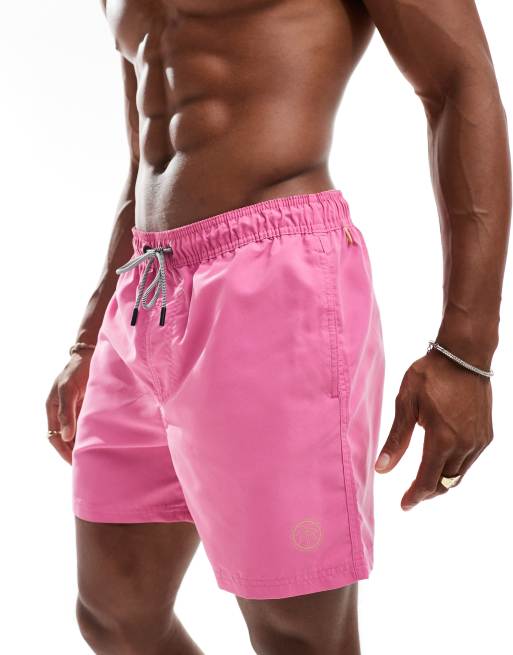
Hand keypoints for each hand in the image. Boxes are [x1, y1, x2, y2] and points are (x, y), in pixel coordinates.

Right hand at [45, 351, 93, 463]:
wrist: (91, 354)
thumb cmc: (77, 370)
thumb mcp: (69, 389)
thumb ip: (67, 412)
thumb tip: (66, 437)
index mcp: (53, 408)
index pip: (54, 436)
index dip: (63, 451)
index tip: (73, 463)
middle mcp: (62, 411)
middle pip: (65, 438)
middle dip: (73, 452)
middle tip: (86, 466)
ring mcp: (74, 409)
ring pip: (76, 433)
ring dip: (82, 445)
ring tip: (94, 458)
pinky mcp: (86, 406)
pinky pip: (86, 425)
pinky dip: (90, 434)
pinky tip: (100, 443)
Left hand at [374, 349, 492, 509]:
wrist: (464, 356)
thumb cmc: (431, 375)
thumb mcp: (406, 403)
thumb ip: (396, 439)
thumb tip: (382, 469)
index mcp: (442, 439)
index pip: (427, 481)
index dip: (414, 496)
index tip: (404, 505)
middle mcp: (465, 445)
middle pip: (445, 483)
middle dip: (427, 492)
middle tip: (411, 495)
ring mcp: (479, 441)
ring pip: (459, 475)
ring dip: (441, 481)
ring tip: (424, 481)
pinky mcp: (486, 435)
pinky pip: (469, 462)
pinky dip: (455, 468)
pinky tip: (441, 461)